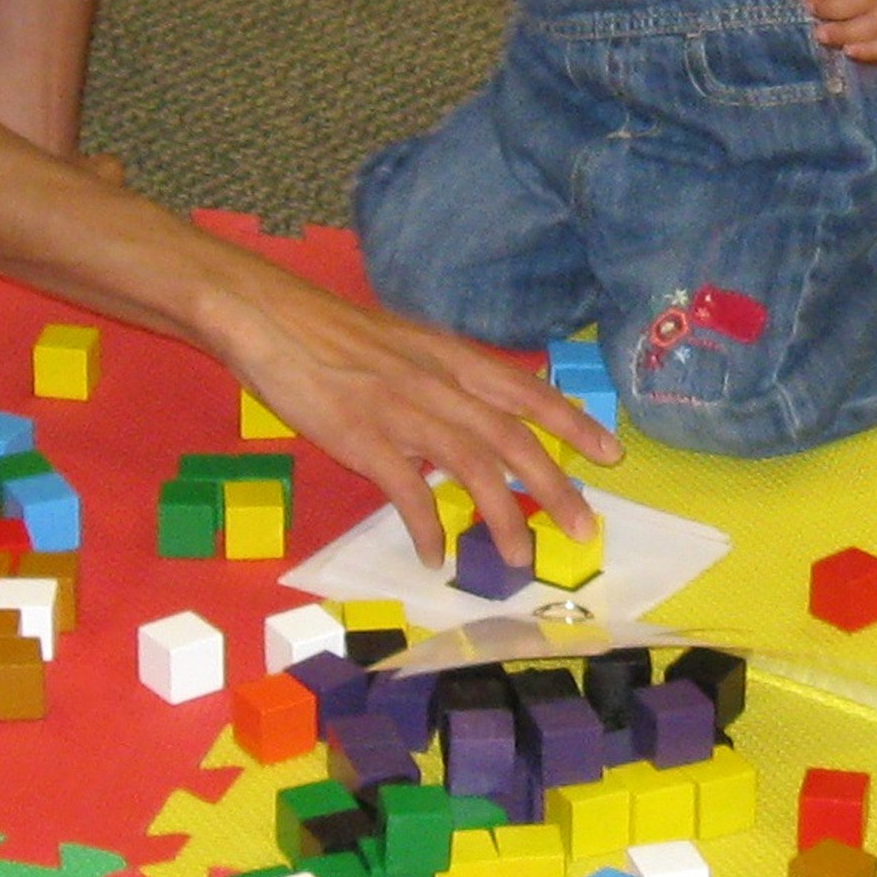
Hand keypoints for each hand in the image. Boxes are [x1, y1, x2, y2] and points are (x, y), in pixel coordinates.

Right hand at [194, 247, 616, 566]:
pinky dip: (428, 528)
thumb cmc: (331, 330)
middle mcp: (438, 382)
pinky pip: (408, 493)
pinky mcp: (362, 438)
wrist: (267, 317)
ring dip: (502, 519)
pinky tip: (435, 556)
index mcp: (450, 355)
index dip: (572, 422)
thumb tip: (476, 409)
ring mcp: (401, 411)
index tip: (609, 454)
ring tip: (520, 559)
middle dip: (555, 487)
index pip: (527, 390)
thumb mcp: (403, 341)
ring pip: (473, 469)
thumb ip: (442, 374)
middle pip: (512, 439)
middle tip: (586, 529)